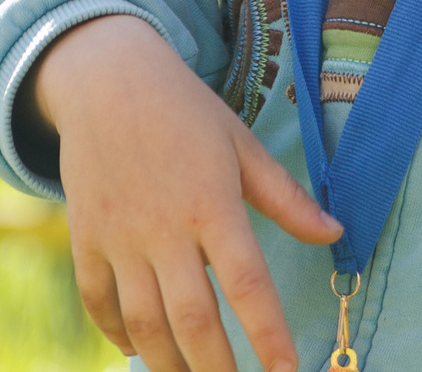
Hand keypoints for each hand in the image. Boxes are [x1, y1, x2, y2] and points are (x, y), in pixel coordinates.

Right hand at [30, 14, 340, 371]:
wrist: (104, 78)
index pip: (248, 284)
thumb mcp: (240, 145)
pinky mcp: (85, 237)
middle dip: (217, 370)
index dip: (269, 335)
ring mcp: (119, 235)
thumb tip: (336, 235)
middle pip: (192, 319)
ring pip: (142, 322)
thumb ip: (286, 198)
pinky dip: (117, 334)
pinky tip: (138, 350)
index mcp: (211, 203)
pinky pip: (98, 301)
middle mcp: (163, 227)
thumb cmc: (184, 111)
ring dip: (168, 364)